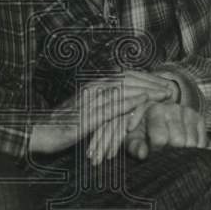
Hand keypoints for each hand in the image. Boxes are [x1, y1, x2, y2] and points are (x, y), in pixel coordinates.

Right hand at [29, 71, 171, 155]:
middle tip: (169, 87)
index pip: (124, 76)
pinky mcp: (87, 115)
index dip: (145, 78)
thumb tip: (121, 109)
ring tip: (164, 94)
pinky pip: (112, 106)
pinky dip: (130, 102)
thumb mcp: (86, 112)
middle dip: (150, 82)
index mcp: (93, 86)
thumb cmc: (62, 125)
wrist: (41, 132)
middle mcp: (92, 89)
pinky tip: (144, 102)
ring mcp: (90, 101)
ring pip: (123, 90)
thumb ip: (103, 107)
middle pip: (127, 80)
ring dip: (146, 91)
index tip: (162, 82)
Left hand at [125, 101, 206, 159]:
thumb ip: (135, 147)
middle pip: (178, 141)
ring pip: (192, 143)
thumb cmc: (143, 129)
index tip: (154, 153)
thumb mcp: (134, 138)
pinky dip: (195, 150)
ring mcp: (188, 112)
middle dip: (171, 152)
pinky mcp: (199, 119)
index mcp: (155, 110)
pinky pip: (202, 142)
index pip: (160, 138)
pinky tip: (185, 148)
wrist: (157, 116)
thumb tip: (143, 155)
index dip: (157, 151)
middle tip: (165, 153)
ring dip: (183, 152)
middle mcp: (174, 108)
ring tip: (173, 150)